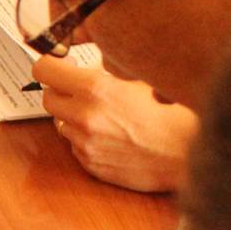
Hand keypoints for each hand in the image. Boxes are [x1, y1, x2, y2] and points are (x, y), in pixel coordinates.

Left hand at [33, 57, 200, 193]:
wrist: (186, 154)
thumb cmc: (171, 115)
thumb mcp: (139, 80)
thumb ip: (106, 72)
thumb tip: (83, 66)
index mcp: (95, 89)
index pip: (44, 69)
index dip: (50, 65)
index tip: (58, 65)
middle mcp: (83, 116)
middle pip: (48, 98)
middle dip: (61, 92)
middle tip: (80, 91)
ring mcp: (84, 142)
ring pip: (61, 123)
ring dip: (74, 117)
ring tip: (105, 117)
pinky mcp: (89, 163)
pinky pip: (75, 145)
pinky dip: (86, 139)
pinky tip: (112, 136)